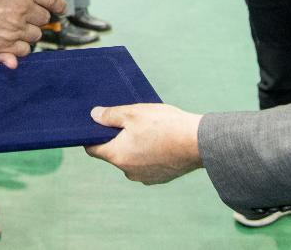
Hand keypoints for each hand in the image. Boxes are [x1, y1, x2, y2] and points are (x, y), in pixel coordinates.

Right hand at [0, 0, 64, 67]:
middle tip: (31, 12)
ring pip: (34, 35)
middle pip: (43, 18)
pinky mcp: (0, 46)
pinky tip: (12, 40)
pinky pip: (20, 51)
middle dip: (40, 15)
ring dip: (30, 31)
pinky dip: (19, 47)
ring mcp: (12, 30)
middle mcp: (22, 10)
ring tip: (20, 25)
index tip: (57, 4)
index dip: (56, 2)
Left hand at [85, 103, 203, 184]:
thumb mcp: (133, 113)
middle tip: (129, 121)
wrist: (198, 143)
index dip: (92, 136)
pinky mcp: (160, 178)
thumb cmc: (164, 125)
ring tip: (148, 129)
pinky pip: (147, 164)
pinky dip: (149, 154)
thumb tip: (93, 116)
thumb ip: (110, 115)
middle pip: (114, 153)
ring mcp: (145, 177)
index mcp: (118, 156)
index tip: (97, 125)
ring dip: (135, 146)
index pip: (93, 149)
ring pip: (132, 159)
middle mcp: (128, 172)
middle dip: (117, 138)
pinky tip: (160, 140)